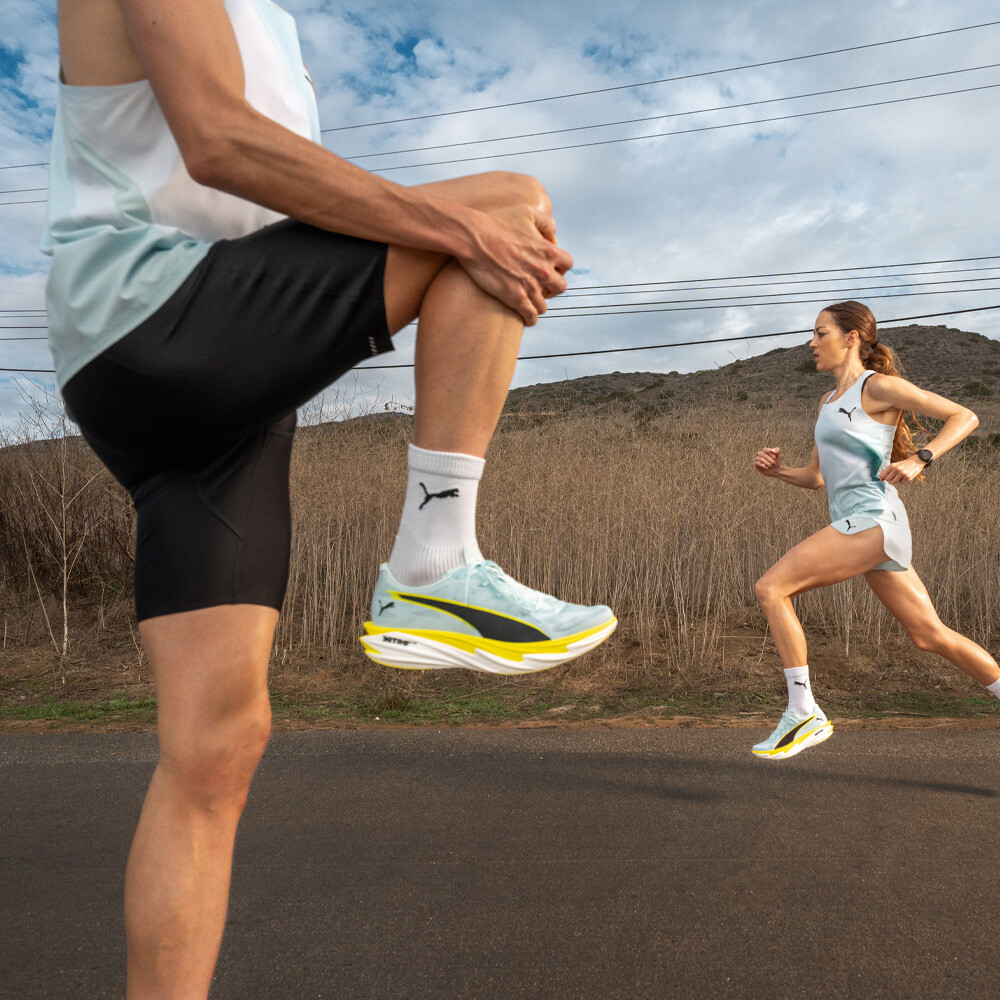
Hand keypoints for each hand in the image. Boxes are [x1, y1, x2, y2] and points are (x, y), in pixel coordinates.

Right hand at [459, 204, 572, 325]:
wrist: (475, 239)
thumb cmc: (497, 223)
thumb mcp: (526, 212)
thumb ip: (546, 223)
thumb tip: (554, 238)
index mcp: (548, 250)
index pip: (568, 264)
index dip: (559, 267)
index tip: (550, 269)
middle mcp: (543, 270)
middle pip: (560, 287)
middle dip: (551, 288)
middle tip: (541, 287)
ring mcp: (530, 286)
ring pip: (544, 305)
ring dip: (538, 304)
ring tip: (530, 302)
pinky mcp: (516, 298)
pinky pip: (531, 316)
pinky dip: (530, 318)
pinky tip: (526, 317)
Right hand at [754, 446, 782, 475]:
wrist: (774, 470)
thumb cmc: (776, 461)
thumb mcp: (779, 456)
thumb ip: (777, 450)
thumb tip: (771, 450)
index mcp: (765, 450)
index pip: (767, 450)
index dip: (772, 455)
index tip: (775, 458)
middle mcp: (760, 453)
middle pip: (764, 456)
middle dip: (771, 461)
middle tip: (774, 463)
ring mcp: (757, 458)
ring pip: (762, 460)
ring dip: (768, 464)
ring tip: (771, 466)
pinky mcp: (756, 464)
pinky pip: (758, 464)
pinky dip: (764, 466)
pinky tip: (767, 468)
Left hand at [879, 456, 924, 484]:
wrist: (916, 461)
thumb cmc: (904, 464)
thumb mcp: (894, 465)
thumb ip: (887, 472)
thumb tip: (880, 480)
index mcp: (892, 465)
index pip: (882, 475)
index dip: (883, 477)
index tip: (886, 476)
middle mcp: (896, 469)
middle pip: (887, 480)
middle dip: (890, 479)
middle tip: (894, 476)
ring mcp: (902, 473)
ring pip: (892, 483)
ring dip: (895, 481)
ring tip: (899, 477)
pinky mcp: (908, 477)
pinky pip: (901, 483)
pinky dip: (902, 481)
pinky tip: (905, 476)